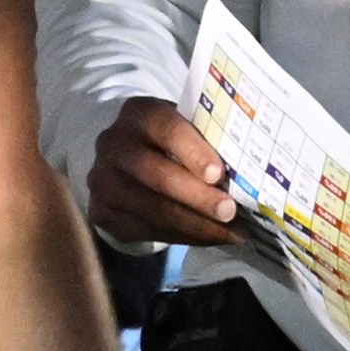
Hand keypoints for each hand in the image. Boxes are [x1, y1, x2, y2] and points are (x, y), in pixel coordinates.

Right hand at [88, 96, 242, 246]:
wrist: (129, 160)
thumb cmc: (172, 141)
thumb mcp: (188, 126)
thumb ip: (209, 139)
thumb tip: (248, 170)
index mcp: (139, 112)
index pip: (167, 128)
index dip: (193, 152)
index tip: (219, 174)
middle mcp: (112, 143)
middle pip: (156, 174)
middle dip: (197, 197)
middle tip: (230, 212)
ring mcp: (101, 179)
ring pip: (150, 208)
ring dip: (194, 224)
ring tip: (228, 233)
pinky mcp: (100, 211)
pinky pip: (143, 230)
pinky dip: (180, 237)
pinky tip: (208, 237)